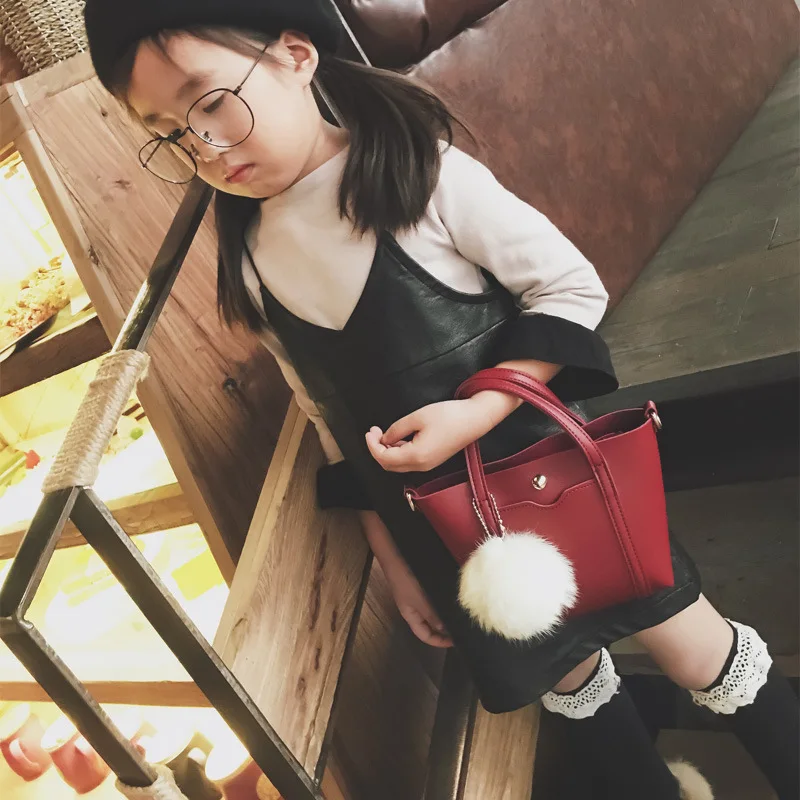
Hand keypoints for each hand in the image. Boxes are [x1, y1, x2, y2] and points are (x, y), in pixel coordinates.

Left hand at [365, 392, 521, 472]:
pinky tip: (397, 437)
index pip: (384, 458)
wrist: (475, 419)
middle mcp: (421, 465)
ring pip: (399, 464)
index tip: (370, 431)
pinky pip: (409, 461)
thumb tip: (385, 439)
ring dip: (387, 450)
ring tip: (383, 432)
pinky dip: (399, 451)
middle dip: (377, 449)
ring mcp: (428, 465)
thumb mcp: (418, 417)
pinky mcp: (432, 460)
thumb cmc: (449, 416)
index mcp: (416, 456)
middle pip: (389, 465)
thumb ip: (397, 429)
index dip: (372, 445)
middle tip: (374, 431)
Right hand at [383, 558, 453, 647]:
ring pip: (435, 611)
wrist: (397, 554)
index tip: (456, 641)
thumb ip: (431, 615)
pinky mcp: (424, 584)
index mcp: (411, 615)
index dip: (439, 642)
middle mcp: (415, 608)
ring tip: (461, 614)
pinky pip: (436, 597)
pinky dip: (445, 600)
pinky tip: (455, 597)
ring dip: (446, 613)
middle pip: (431, 624)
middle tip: (462, 627)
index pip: (425, 635)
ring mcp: (420, 595)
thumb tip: (444, 629)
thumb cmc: (405, 579)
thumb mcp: (419, 600)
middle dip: (445, 628)